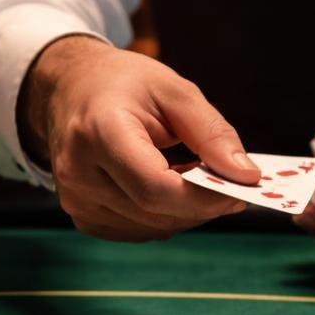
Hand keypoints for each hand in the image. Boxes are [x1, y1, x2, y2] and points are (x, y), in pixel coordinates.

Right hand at [20, 35, 258, 241]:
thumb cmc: (123, 83)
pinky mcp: (82, 217)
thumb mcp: (174, 90)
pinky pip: (139, 230)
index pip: (155, 187)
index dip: (204, 197)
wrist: (68, 89)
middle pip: (156, 213)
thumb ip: (212, 133)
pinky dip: (164, 215)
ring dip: (185, 211)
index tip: (241, 188)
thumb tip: (246, 176)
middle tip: (232, 183)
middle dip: (203, 205)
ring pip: (152, 228)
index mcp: (98, 132)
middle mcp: (78, 173)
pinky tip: (169, 186)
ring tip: (196, 176)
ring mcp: (76, 200)